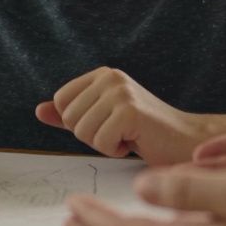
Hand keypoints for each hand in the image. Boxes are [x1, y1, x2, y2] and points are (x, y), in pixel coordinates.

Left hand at [36, 67, 200, 164]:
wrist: (186, 140)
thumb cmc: (145, 133)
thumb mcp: (102, 119)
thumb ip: (71, 115)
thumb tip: (39, 111)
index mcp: (102, 74)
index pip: (61, 102)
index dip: (79, 123)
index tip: (108, 124)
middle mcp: (110, 76)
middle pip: (70, 119)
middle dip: (92, 136)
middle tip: (121, 133)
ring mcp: (120, 91)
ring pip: (82, 132)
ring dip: (104, 144)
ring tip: (129, 136)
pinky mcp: (130, 111)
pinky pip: (101, 142)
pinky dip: (117, 151)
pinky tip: (136, 141)